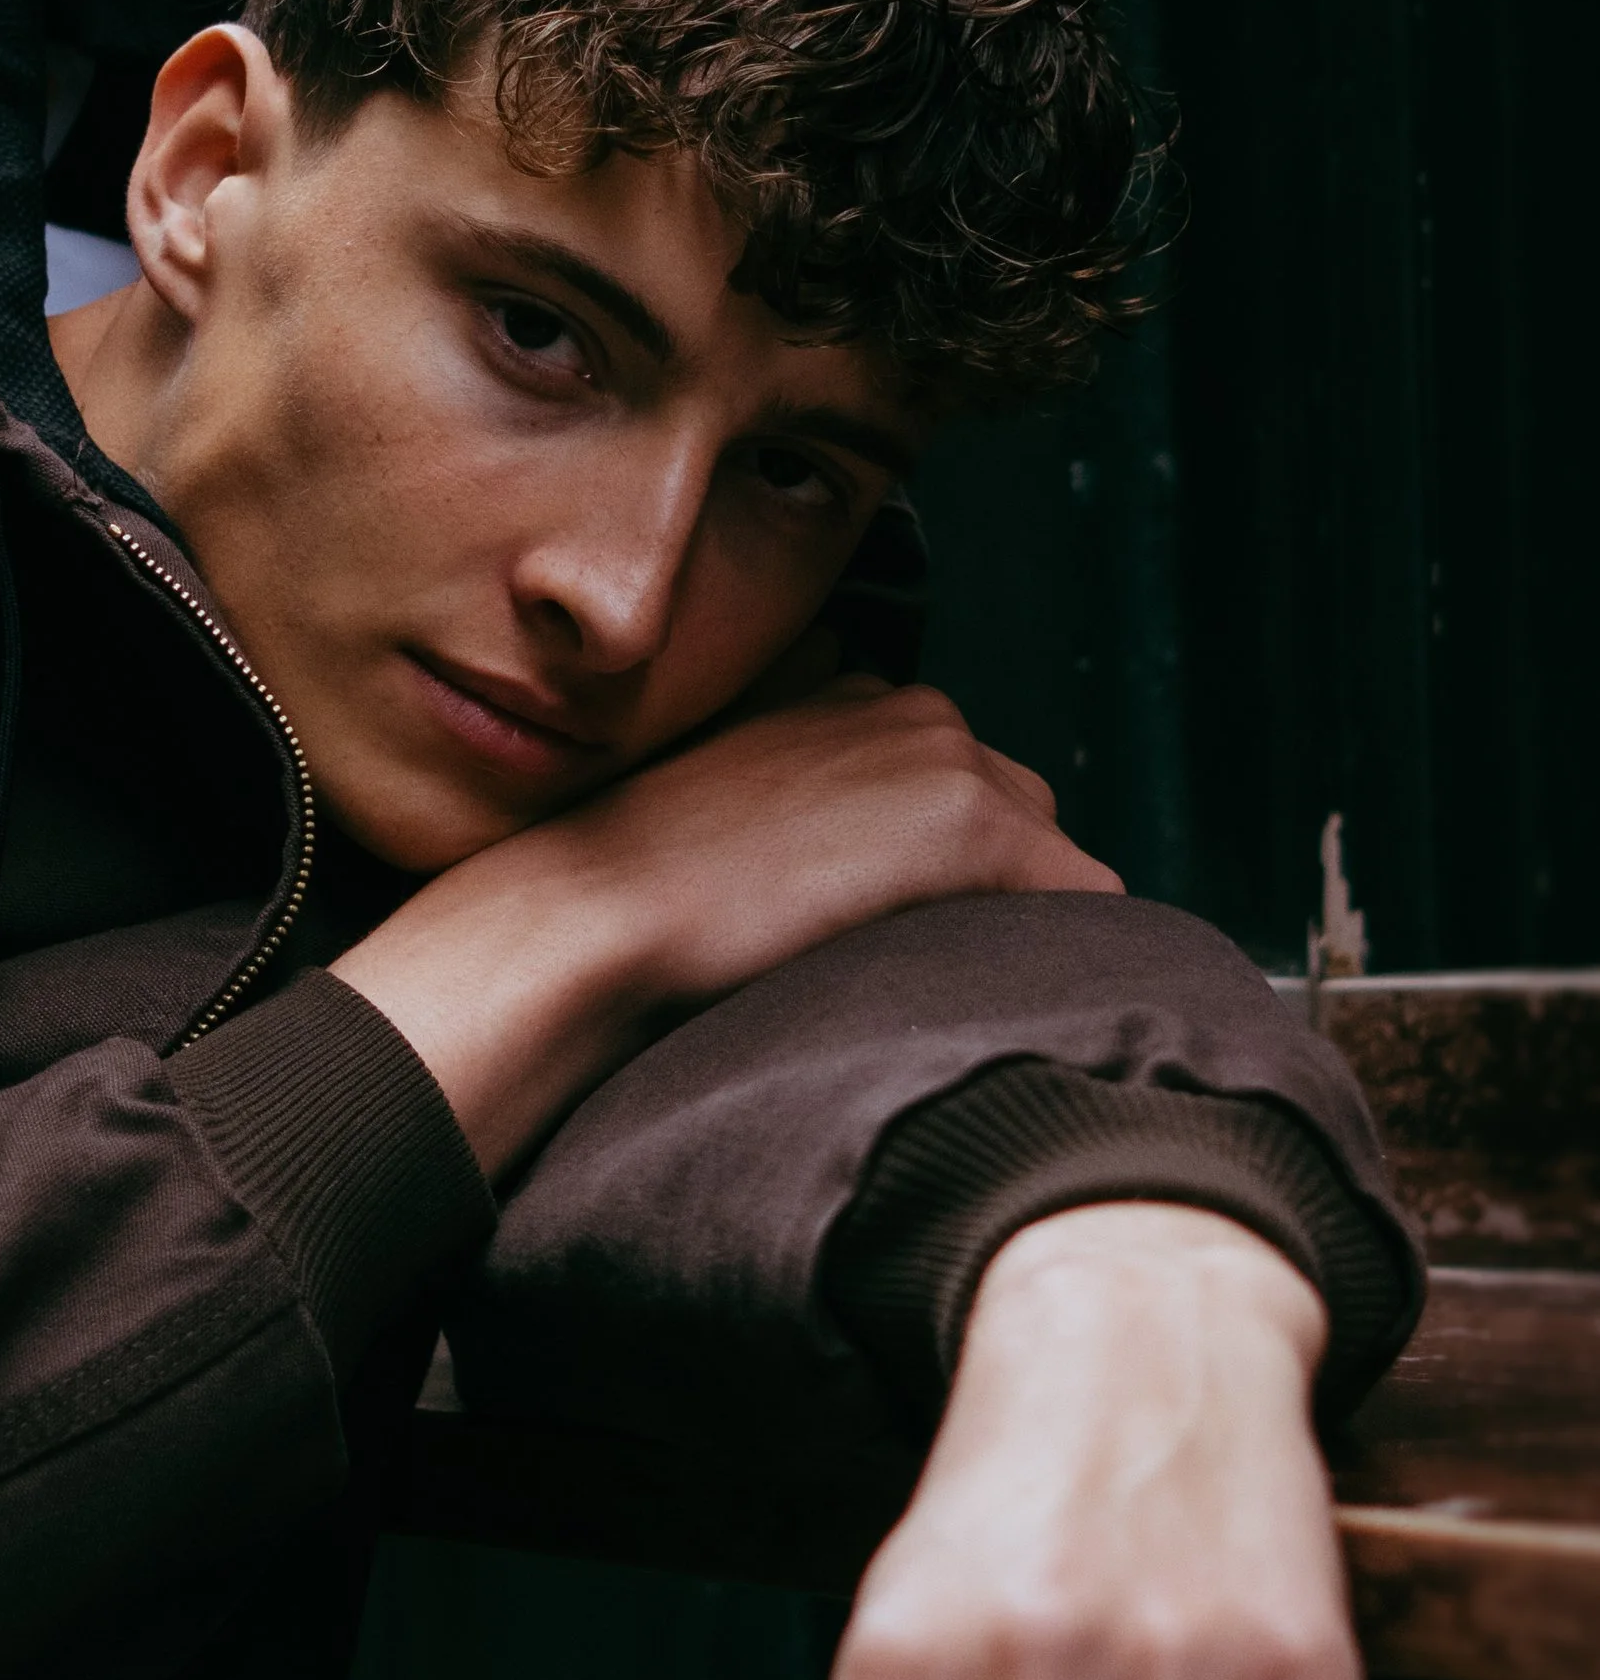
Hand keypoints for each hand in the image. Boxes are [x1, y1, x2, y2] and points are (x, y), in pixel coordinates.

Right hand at [335, 678, 1118, 1177]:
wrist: (595, 913)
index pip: (952, 778)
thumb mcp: (722, 813)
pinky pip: (1083, 900)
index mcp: (848, 692)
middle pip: (1020, 811)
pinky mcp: (975, 822)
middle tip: (903, 956)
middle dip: (989, 884)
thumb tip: (841, 875)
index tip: (868, 920)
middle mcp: (910, 704)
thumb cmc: (627, 890)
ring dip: (1010, 917)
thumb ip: (799, 813)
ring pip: (1051, 859)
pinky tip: (962, 987)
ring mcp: (947, 757)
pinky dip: (1047, 953)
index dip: (928, 865)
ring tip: (922, 974)